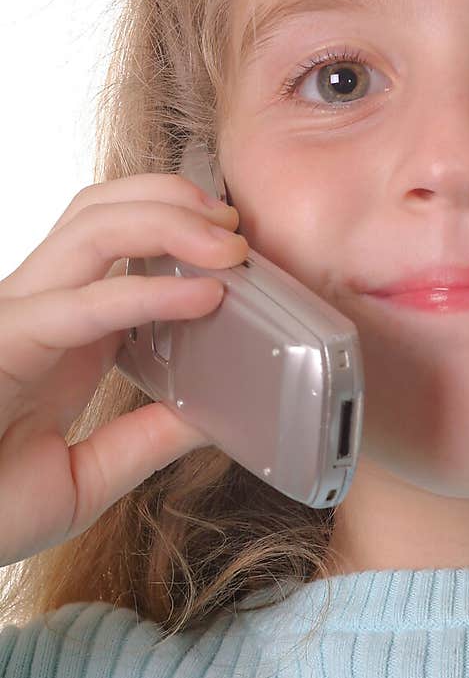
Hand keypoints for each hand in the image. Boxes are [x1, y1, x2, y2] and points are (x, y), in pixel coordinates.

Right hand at [0, 175, 248, 567]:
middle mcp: (36, 313)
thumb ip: (143, 441)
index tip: (237, 247)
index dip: (175, 228)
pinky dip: (148, 292)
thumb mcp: (86, 477)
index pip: (113, 246)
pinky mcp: (3, 342)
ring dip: (169, 221)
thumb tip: (212, 419)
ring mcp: (15, 320)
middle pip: (100, 213)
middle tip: (236, 226)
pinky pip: (80, 305)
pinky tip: (203, 295)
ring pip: (90, 229)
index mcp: (59, 336)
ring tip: (230, 242)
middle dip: (174, 200)